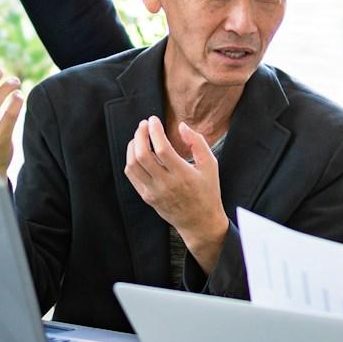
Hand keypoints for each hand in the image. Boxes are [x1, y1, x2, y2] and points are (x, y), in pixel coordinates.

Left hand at [123, 117, 227, 268]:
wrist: (199, 222)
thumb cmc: (207, 191)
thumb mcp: (210, 165)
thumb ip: (197, 143)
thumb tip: (181, 126)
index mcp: (183, 174)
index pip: (162, 148)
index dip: (155, 131)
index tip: (154, 119)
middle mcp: (165, 183)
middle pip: (142, 155)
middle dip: (140, 135)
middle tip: (144, 124)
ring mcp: (153, 191)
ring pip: (133, 165)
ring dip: (133, 146)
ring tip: (140, 136)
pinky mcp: (147, 197)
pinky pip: (132, 176)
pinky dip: (131, 160)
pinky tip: (137, 151)